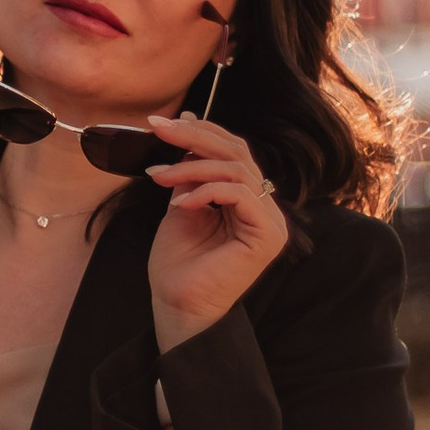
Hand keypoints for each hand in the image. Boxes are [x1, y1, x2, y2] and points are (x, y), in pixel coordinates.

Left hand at [145, 112, 290, 348]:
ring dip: (191, 167)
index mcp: (247, 200)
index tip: (160, 125)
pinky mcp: (268, 236)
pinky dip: (206, 191)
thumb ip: (190, 171)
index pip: (232, 151)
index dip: (199, 132)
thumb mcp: (181, 204)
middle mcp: (264, 208)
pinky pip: (240, 194)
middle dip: (194, 137)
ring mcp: (271, 222)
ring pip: (237, 170)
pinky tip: (180, 203)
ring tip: (159, 177)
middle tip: (158, 129)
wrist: (177, 307)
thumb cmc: (178, 265)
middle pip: (237, 153)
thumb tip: (187, 123)